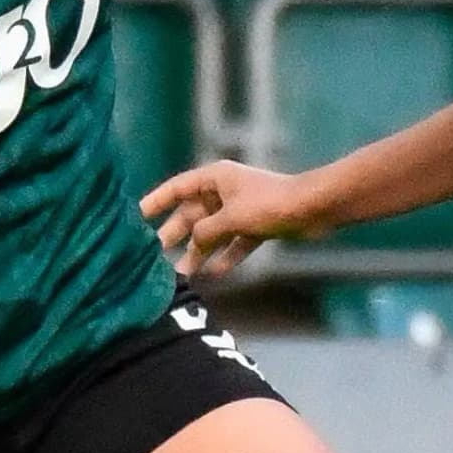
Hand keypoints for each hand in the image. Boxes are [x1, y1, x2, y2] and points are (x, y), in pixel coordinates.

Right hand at [142, 158, 331, 277]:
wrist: (314, 208)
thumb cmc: (271, 204)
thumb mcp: (231, 218)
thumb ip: (206, 233)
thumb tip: (192, 246)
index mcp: (215, 179)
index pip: (178, 188)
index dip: (157, 201)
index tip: (138, 216)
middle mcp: (225, 192)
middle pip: (193, 214)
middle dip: (176, 234)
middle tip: (155, 255)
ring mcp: (241, 210)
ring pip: (213, 232)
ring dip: (199, 251)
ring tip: (182, 273)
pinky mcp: (257, 226)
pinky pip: (235, 243)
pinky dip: (226, 256)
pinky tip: (215, 273)